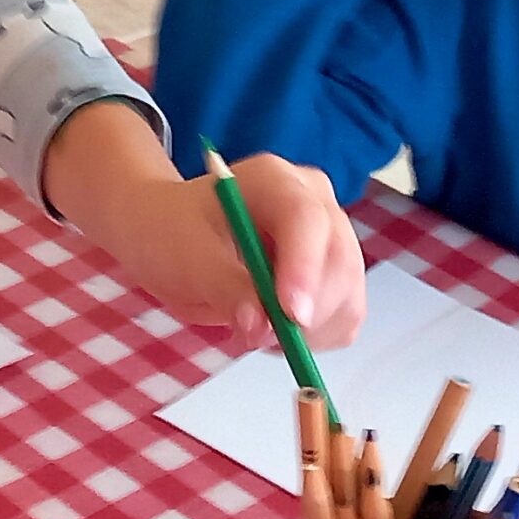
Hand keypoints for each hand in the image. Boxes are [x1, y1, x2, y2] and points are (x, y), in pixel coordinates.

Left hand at [43, 109, 366, 349]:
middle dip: (306, 312)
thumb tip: (261, 326)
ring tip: (255, 327)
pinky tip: (275, 329)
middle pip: (339, 259)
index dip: (304, 268)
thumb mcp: (187, 258)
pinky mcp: (335, 275)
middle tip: (257, 339)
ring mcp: (330, 238)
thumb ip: (226, 288)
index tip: (290, 316)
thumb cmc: (174, 234)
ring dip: (309, 330)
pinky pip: (345, 317)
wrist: (170, 234)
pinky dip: (315, 338)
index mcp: (275, 180)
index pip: (306, 218)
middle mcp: (315, 202)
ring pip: (348, 295)